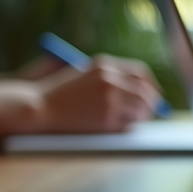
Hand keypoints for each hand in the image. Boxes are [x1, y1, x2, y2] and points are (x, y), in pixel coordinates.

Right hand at [0, 54, 161, 144]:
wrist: (39, 108)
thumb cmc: (60, 94)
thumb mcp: (84, 75)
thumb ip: (110, 78)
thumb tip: (141, 92)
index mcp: (104, 64)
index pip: (141, 73)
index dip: (150, 85)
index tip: (153, 94)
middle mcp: (110, 79)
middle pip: (146, 92)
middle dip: (152, 104)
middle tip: (151, 112)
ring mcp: (109, 99)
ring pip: (140, 109)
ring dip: (140, 117)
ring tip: (128, 120)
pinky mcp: (106, 118)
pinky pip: (127, 124)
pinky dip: (125, 127)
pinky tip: (111, 126)